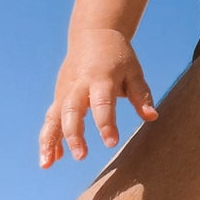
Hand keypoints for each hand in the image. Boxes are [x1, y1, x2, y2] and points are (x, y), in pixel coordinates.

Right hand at [39, 29, 157, 165]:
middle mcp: (78, 85)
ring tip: (47, 165)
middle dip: (74, 134)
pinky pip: (51, 119)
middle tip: (82, 156)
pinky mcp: (59, 95)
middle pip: (71, 110)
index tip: (112, 143)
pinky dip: (49, 138)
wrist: (93, 34)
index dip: (106, 123)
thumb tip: (152, 117)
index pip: (102, 102)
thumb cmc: (118, 56)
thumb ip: (141, 95)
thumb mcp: (134, 72)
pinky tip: (51, 160)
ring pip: (53, 117)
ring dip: (49, 141)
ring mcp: (65, 90)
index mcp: (101, 77)